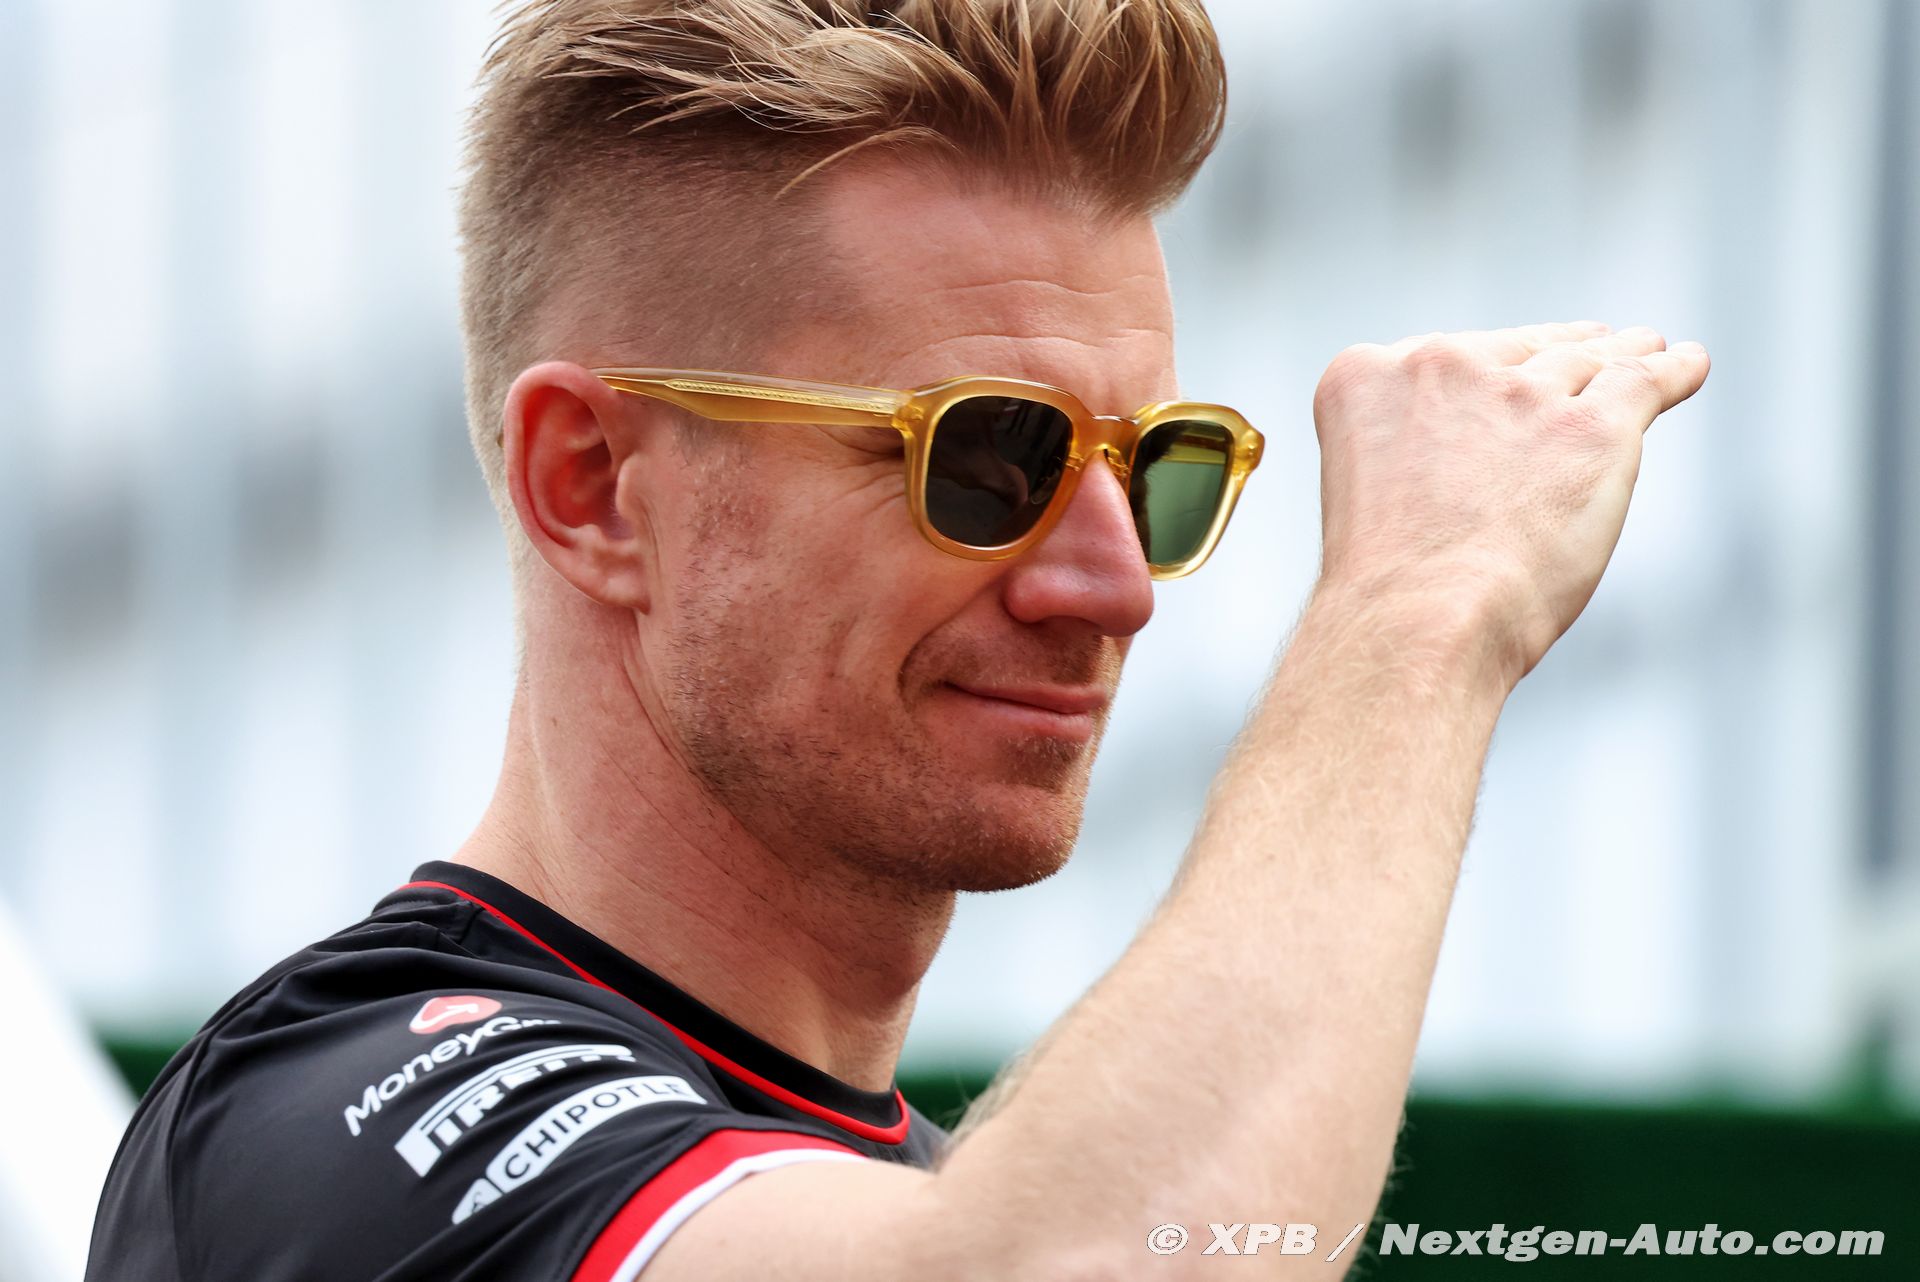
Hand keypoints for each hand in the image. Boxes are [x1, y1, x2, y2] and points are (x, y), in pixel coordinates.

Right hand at [1308, 322, 1709, 681]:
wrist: (1418, 621)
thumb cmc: (1388, 586)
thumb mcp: (1369, 486)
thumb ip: (1413, 449)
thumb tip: (1482, 457)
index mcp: (1366, 377)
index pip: (1438, 355)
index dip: (1482, 365)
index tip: (1503, 370)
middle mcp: (1441, 368)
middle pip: (1516, 352)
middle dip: (1559, 351)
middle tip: (1593, 346)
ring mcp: (1520, 394)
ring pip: (1583, 362)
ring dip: (1622, 355)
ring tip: (1646, 349)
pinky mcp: (1592, 427)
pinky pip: (1644, 383)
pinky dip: (1673, 374)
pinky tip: (1687, 365)